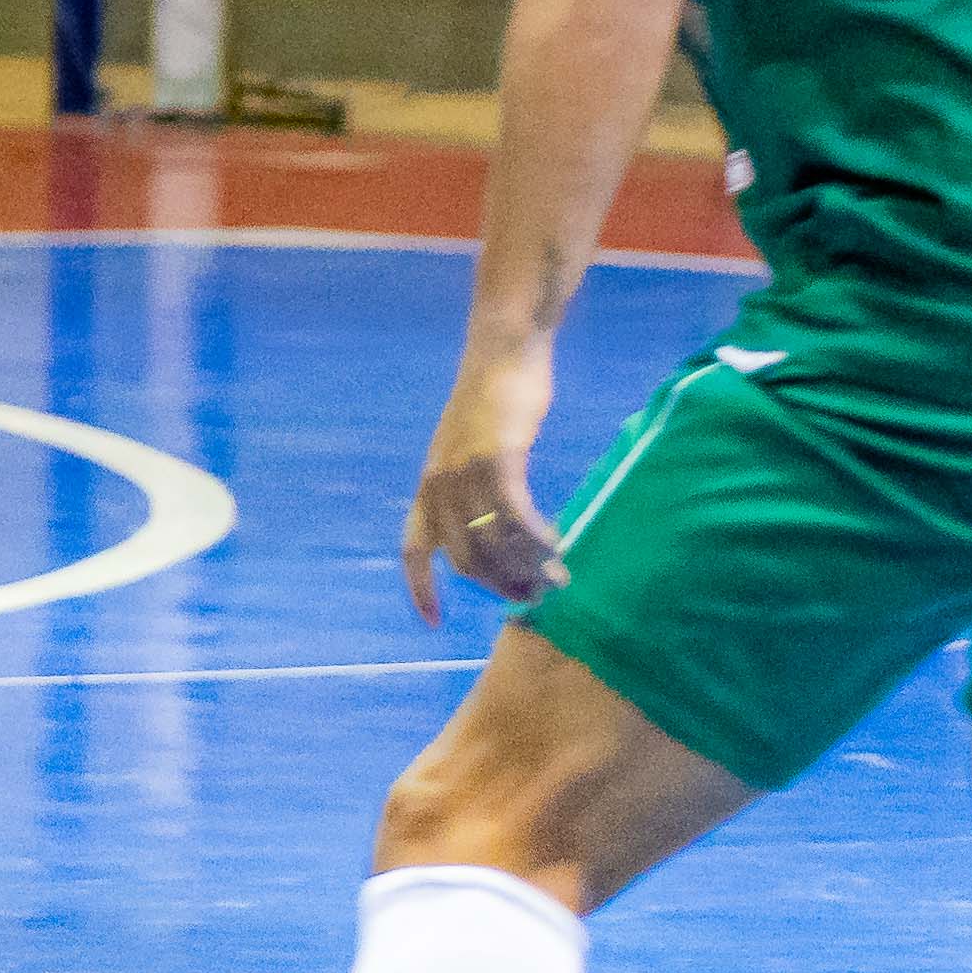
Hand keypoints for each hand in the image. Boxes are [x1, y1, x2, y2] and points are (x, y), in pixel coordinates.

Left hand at [404, 340, 562, 616]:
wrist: (504, 349)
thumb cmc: (496, 402)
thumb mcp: (472, 451)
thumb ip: (473, 490)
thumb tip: (496, 535)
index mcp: (426, 487)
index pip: (413, 550)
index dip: (420, 588)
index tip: (432, 623)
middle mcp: (438, 484)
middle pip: (465, 559)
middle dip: (501, 585)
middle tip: (535, 597)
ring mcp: (465, 471)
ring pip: (493, 542)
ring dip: (526, 568)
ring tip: (554, 579)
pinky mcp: (497, 457)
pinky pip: (517, 515)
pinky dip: (538, 538)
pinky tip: (558, 547)